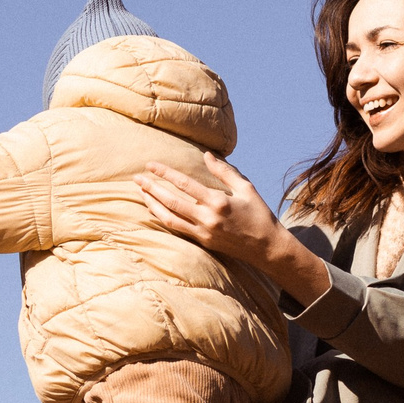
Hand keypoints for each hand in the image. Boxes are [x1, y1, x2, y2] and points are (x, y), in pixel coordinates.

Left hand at [136, 154, 330, 305]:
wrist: (267, 247)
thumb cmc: (259, 214)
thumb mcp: (246, 188)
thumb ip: (224, 171)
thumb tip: (206, 155)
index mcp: (219, 201)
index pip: (185, 184)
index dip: (165, 173)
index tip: (150, 165)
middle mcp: (208, 217)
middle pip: (171, 201)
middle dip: (151, 188)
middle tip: (136, 178)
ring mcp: (203, 232)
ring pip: (169, 217)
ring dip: (152, 204)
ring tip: (141, 192)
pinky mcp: (203, 241)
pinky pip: (177, 228)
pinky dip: (163, 217)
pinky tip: (155, 208)